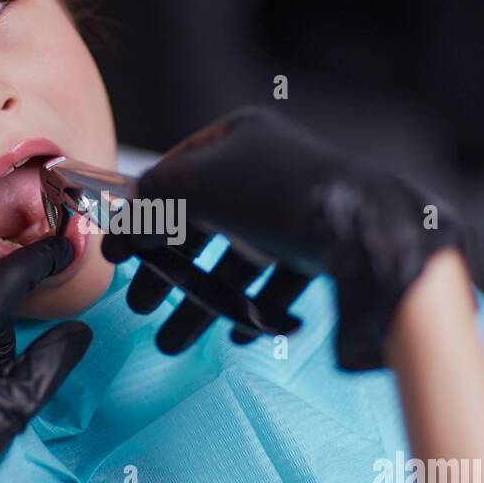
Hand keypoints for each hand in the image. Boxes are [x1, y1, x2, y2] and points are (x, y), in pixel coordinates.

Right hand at [103, 108, 472, 369]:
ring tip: (173, 343)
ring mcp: (295, 211)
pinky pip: (277, 282)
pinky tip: (240, 332)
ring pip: (235, 261)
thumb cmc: (277, 196)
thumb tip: (121, 230)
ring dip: (201, 303)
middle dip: (167, 273)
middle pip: (202, 226)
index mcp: (239, 139)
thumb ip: (151, 202)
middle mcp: (267, 170)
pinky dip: (254, 309)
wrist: (366, 234)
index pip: (174, 175)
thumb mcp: (197, 185)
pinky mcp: (322, 248)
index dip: (142, 217)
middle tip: (141, 307)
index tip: (117, 257)